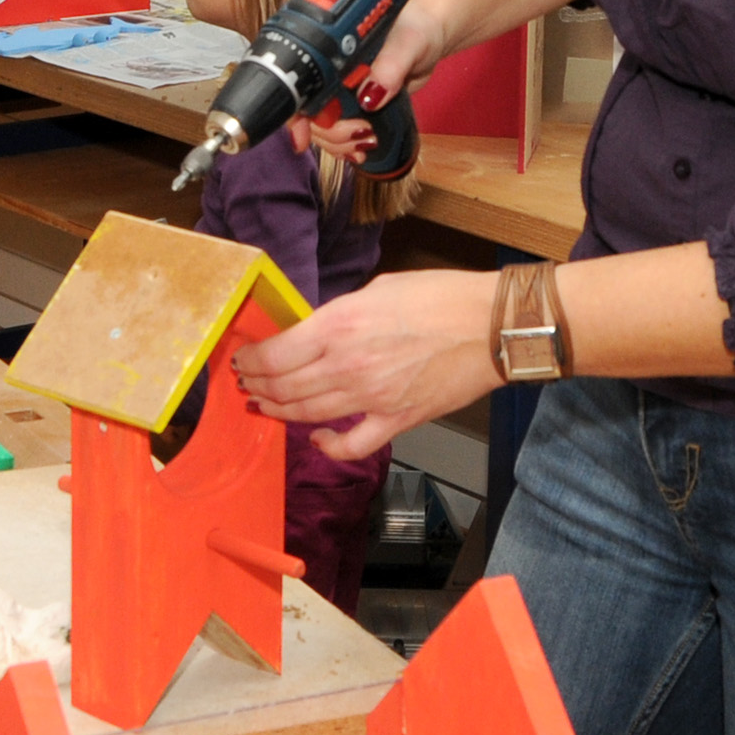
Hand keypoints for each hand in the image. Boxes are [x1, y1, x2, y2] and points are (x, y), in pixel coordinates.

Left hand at [233, 269, 498, 461]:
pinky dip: (328, 446)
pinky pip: (351, 445)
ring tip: (266, 406)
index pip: (276, 354)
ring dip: (280, 412)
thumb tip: (319, 329)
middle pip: (284, 388)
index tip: (244, 359)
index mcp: (339, 326)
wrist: (491, 325)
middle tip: (248, 384)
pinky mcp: (396, 420)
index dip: (252, 361)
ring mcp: (371, 398)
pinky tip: (317, 439)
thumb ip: (341, 313)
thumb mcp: (378, 288)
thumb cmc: (442, 297)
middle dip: (258, 386)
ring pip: (308, 415)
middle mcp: (348, 365)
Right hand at [287, 0, 450, 162]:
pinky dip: (346, 146)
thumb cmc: (416, 26)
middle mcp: (331, 72)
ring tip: (364, 142)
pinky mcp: (358, 105)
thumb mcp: (407, 42)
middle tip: (358, 132)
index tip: (303, 135)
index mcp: (331, 51)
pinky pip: (340, 132)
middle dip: (328, 133)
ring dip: (338, 143)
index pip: (299, 85)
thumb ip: (390, 66)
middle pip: (308, 113)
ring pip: (322, 128)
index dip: (297, 114)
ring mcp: (343, 91)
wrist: (431, 35)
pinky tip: (360, 148)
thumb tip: (370, 95)